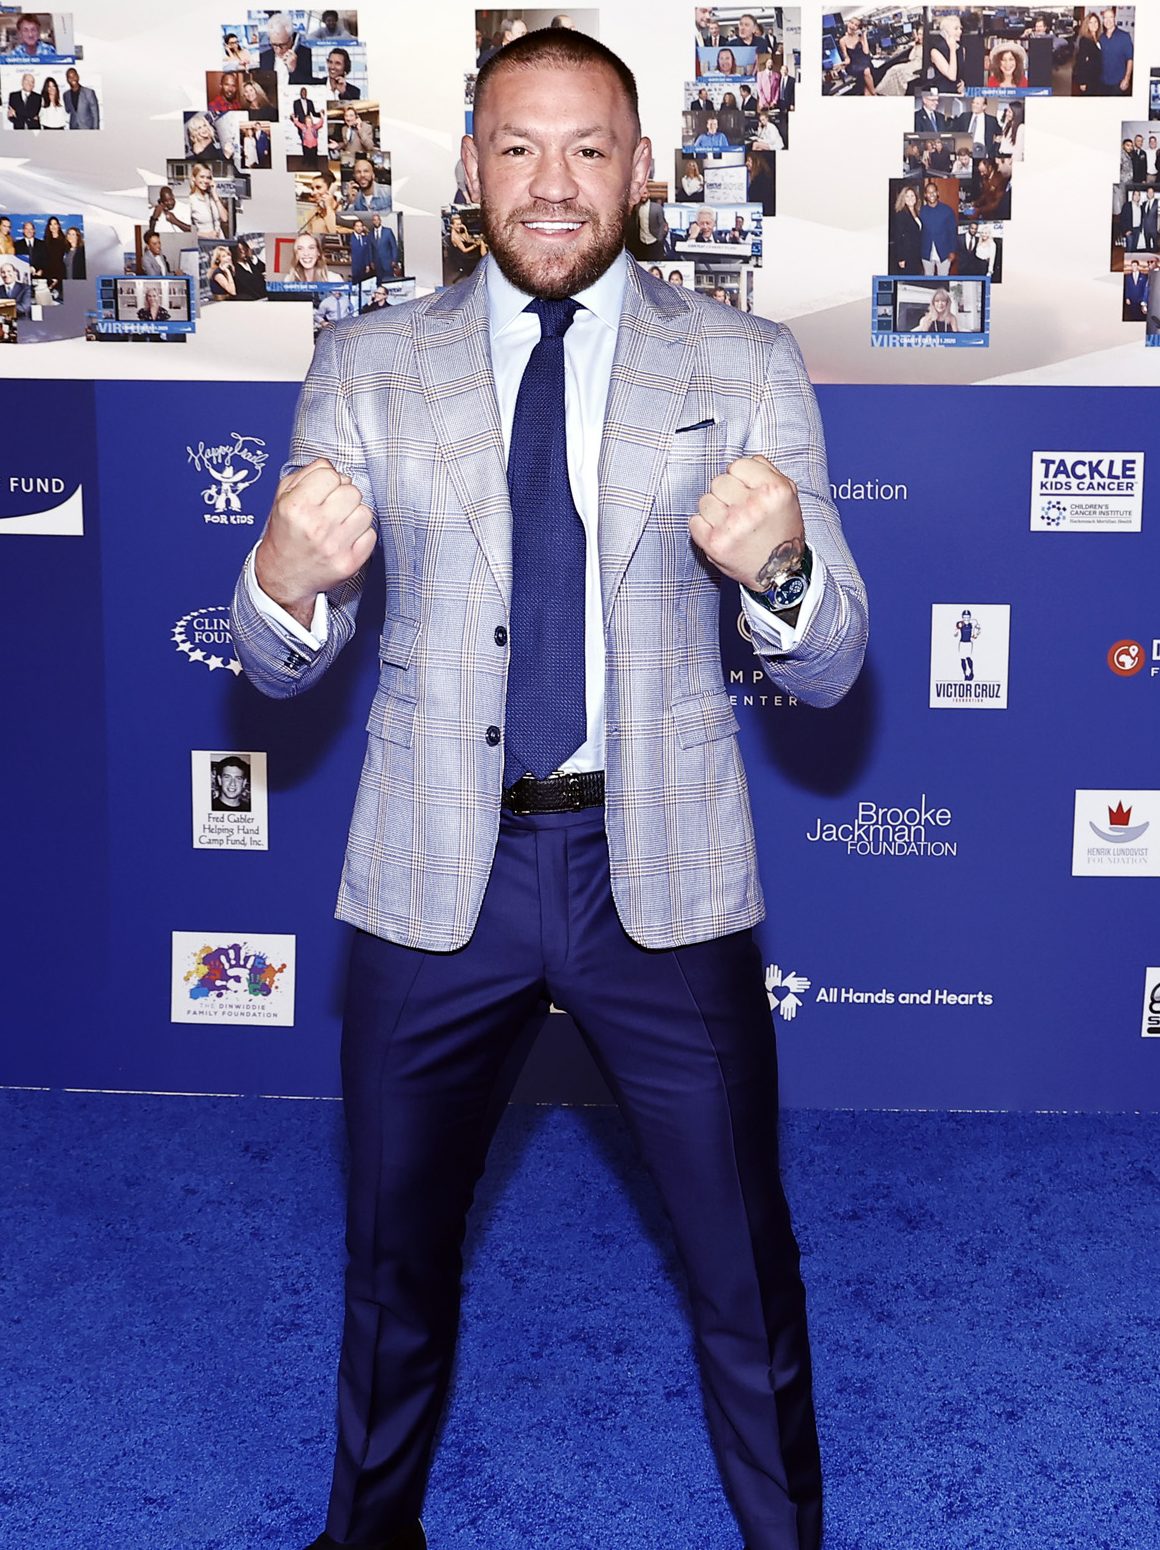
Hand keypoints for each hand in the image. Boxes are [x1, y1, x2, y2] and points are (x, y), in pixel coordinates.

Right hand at [255, 457, 375, 626]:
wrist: (283, 575)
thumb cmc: (285, 534)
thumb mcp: (282, 498)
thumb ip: (306, 474)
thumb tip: (330, 465)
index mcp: (295, 507)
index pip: (331, 475)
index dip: (329, 480)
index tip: (324, 490)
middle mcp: (315, 526)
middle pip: (352, 491)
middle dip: (344, 496)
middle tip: (332, 508)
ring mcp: (334, 547)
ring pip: (365, 512)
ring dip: (355, 515)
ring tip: (340, 523)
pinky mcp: (349, 563)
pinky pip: (371, 535)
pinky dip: (362, 534)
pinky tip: (346, 538)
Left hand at [689, 454, 804, 591]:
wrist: (780, 573)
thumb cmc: (782, 531)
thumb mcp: (788, 496)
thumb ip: (767, 471)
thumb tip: (744, 461)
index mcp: (774, 491)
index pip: (737, 465)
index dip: (739, 478)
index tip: (746, 492)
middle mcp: (753, 506)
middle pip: (718, 481)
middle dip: (726, 494)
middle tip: (738, 511)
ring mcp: (732, 526)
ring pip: (704, 500)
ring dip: (714, 511)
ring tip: (730, 524)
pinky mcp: (715, 544)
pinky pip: (693, 521)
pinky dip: (703, 527)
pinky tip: (720, 534)